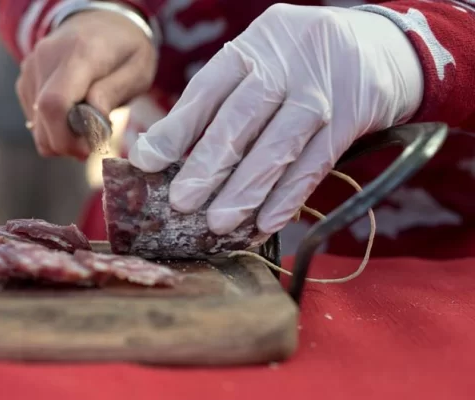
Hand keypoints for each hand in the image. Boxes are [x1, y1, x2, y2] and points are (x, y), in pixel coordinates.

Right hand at [17, 9, 156, 158]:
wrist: (102, 20)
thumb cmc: (125, 49)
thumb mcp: (137, 70)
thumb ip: (113, 94)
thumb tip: (91, 122)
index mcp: (80, 53)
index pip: (56, 103)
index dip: (66, 137)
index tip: (87, 150)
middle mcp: (48, 58)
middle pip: (43, 118)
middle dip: (66, 144)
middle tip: (90, 145)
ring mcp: (32, 67)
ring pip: (36, 123)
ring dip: (60, 137)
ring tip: (86, 126)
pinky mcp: (26, 79)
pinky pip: (34, 117)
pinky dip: (52, 127)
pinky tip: (72, 116)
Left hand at [129, 4, 423, 236]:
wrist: (383, 47)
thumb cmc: (301, 65)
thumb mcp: (261, 62)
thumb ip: (219, 101)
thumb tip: (161, 151)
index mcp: (253, 46)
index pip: (207, 90)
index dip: (175, 129)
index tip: (146, 162)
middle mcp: (286, 62)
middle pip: (240, 118)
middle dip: (208, 166)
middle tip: (182, 203)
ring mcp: (323, 89)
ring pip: (278, 145)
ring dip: (245, 190)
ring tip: (218, 223)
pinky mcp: (354, 114)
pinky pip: (316, 163)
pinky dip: (288, 196)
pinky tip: (266, 222)